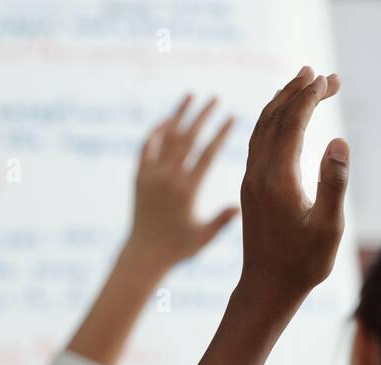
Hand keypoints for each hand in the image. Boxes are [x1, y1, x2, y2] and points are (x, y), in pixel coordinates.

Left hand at [125, 95, 237, 272]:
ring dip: (179, 114)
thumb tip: (241, 206)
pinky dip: (157, 130)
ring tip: (192, 95)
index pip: (207, 154)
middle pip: (187, 138)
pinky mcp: (139, 176)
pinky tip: (169, 118)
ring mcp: (150, 175)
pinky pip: (147, 146)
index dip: (221, 133)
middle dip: (203, 116)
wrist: (143, 254)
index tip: (232, 116)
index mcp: (187, 191)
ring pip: (166, 137)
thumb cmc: (178, 249)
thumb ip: (221, 221)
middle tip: (216, 98)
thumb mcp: (204, 237)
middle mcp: (167, 179)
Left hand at [237, 66, 347, 310]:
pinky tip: (283, 120)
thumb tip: (338, 141)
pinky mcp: (250, 189)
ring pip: (261, 128)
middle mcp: (258, 174)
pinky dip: (271, 122)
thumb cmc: (302, 263)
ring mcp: (250, 180)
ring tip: (302, 83)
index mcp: (278, 178)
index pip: (292, 123)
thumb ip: (334, 183)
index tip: (330, 79)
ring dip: (281, 102)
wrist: (266, 289)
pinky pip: (256, 143)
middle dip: (298, 91)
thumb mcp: (328, 228)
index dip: (310, 97)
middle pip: (274, 118)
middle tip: (323, 75)